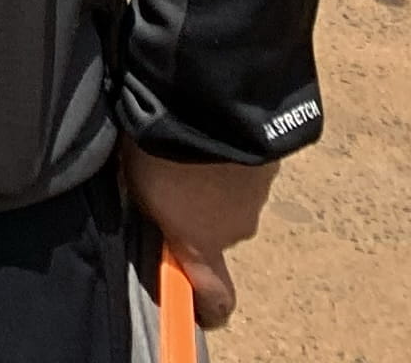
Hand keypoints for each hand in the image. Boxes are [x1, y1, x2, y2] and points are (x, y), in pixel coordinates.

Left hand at [118, 145, 275, 330]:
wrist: (205, 104)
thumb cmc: (161, 154)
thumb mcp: (138, 187)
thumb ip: (154, 212)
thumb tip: (162, 216)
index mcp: (201, 244)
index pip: (216, 298)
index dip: (208, 306)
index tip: (199, 306)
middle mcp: (236, 231)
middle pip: (219, 233)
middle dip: (200, 212)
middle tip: (173, 177)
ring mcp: (259, 197)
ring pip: (233, 197)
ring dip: (215, 180)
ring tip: (188, 145)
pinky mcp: (271, 163)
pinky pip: (247, 166)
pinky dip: (231, 156)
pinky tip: (209, 128)